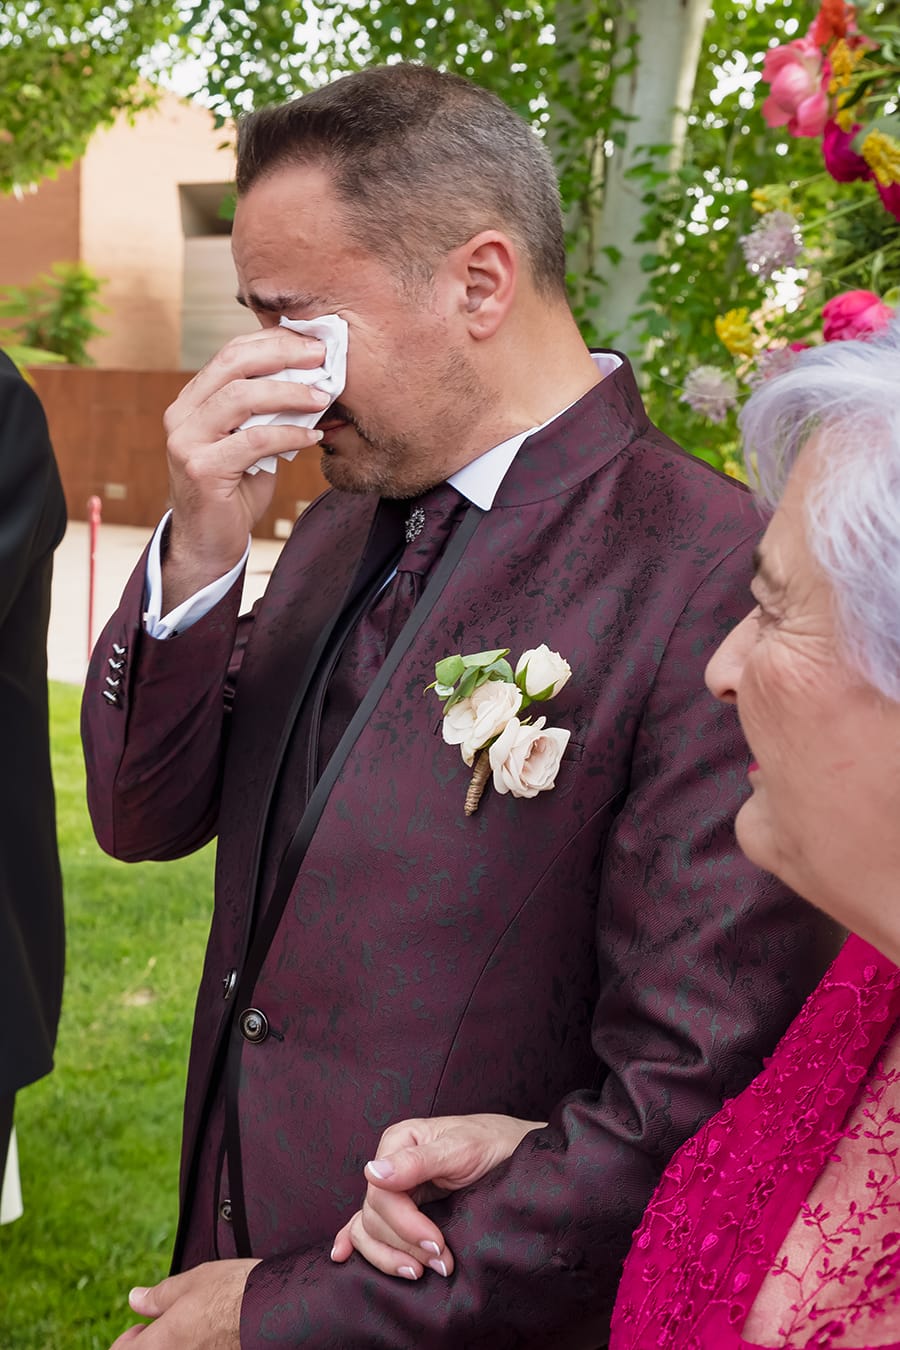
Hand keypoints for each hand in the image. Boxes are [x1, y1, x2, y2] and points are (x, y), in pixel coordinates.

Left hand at [107, 1258, 258, 1347]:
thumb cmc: (233, 1291)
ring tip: (190, 1330)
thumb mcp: (191, 1282)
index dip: (129, 1341)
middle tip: (165, 1328)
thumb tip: (135, 1298)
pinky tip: (209, 1336)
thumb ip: (158, 1296)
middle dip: (151, 1344)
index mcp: (160, 1343)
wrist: (275, 1309)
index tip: (141, 1328)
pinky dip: (195, 1347)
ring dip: (175, 1345)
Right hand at [162, 327, 332, 608]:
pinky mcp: (201, 469)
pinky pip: (253, 440)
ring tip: (323, 396)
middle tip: (321, 358)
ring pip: (241, 398)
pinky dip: (288, 434)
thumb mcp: (253, 442)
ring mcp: (187, 441)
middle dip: (282, 355)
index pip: (231, 354)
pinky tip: (313, 436)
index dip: (272, 342)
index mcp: (192, 401)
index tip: (312, 342)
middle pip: (233, 365)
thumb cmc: (235, 491)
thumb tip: (315, 382)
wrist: (210, 543)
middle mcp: (182, 415)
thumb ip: (269, 412)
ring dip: (289, 393)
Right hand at [331, 1113, 544, 1280]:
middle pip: (374, 1215)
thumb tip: (372, 1173)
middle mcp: (390, 1165)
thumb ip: (418, 1161)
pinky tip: (342, 1255)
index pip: (381, 1194)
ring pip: (369, 1228)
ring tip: (418, 1273)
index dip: (405, 1225)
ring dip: (389, 1256)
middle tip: (441, 1262)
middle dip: (404, 1244)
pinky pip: (368, 1225)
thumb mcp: (460, 1148)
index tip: (437, 1245)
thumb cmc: (491, 1143)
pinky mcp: (402, 1207)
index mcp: (398, 1142)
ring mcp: (395, 1188)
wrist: (515, 1152)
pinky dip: (353, 1240)